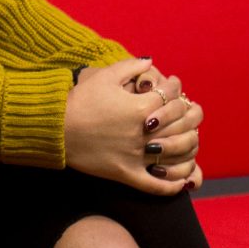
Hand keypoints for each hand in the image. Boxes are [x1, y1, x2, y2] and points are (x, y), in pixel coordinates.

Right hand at [64, 58, 196, 195]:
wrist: (56, 126)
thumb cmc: (80, 99)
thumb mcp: (104, 76)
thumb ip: (131, 66)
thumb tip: (151, 61)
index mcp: (140, 107)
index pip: (171, 96)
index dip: (176, 88)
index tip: (175, 84)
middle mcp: (143, 133)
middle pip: (181, 125)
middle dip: (191, 114)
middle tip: (192, 109)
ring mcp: (136, 156)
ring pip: (176, 155)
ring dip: (190, 146)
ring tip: (191, 138)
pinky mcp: (126, 174)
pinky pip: (156, 186)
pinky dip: (172, 185)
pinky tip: (181, 181)